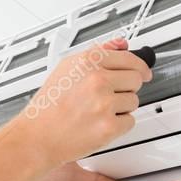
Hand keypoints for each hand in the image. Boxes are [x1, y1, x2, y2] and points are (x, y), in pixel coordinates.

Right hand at [7, 37, 151, 168]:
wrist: (37, 136)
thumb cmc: (48, 105)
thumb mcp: (67, 68)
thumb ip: (98, 52)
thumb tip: (121, 44)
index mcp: (89, 61)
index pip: (130, 58)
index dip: (139, 67)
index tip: (143, 72)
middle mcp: (98, 80)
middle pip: (136, 79)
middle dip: (127, 87)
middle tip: (109, 95)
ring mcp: (104, 103)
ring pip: (134, 101)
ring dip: (121, 107)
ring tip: (97, 111)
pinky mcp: (109, 127)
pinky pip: (130, 122)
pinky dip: (119, 125)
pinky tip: (98, 123)